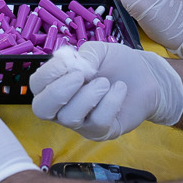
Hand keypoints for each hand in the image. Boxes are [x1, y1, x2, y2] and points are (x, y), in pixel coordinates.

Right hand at [28, 41, 182, 139]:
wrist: (146, 76)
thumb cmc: (117, 64)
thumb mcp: (99, 51)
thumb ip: (84, 55)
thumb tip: (74, 67)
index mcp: (56, 84)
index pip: (36, 85)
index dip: (48, 74)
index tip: (68, 62)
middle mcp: (62, 107)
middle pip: (42, 109)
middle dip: (59, 92)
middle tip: (80, 76)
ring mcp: (80, 123)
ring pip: (70, 117)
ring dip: (89, 95)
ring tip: (106, 82)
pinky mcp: (100, 132)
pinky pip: (97, 121)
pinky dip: (110, 101)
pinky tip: (119, 89)